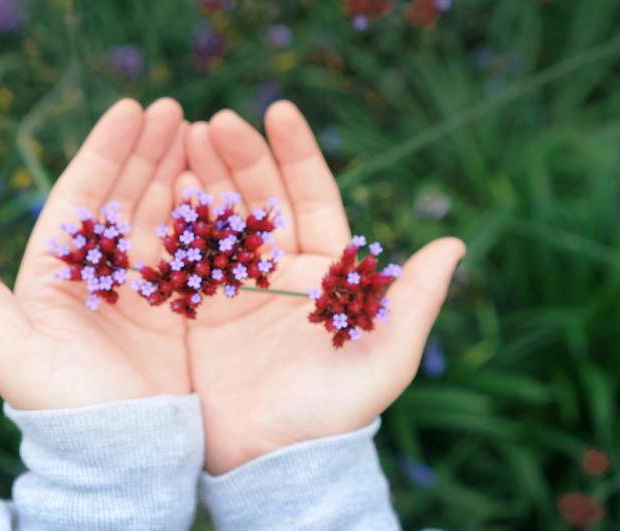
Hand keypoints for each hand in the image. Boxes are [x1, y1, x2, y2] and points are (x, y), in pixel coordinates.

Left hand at [0, 98, 190, 409]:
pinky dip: (203, 216)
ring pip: (159, 214)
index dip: (105, 151)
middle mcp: (99, 272)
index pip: (80, 195)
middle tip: (173, 109)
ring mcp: (142, 286)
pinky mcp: (179, 306)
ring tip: (199, 132)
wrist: (117, 451)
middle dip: (146, 150)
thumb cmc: (61, 402)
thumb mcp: (10, 348)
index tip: (131, 109)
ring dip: (176, 172)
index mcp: (56, 272)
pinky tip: (216, 185)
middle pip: (123, 195)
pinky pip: (192, 249)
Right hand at [181, 101, 465, 473]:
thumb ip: (413, 301)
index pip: (312, 197)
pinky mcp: (198, 308)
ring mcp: (236, 286)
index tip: (277, 111)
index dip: (296, 154)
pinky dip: (176, 221)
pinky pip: (186, 255)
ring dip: (205, 176)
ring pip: (221, 218)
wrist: (273, 460)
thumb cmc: (334, 411)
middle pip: (260, 198)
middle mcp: (280, 270)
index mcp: (326, 271)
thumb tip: (456, 243)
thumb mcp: (383, 356)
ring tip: (183, 138)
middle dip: (240, 156)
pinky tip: (163, 188)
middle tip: (213, 121)